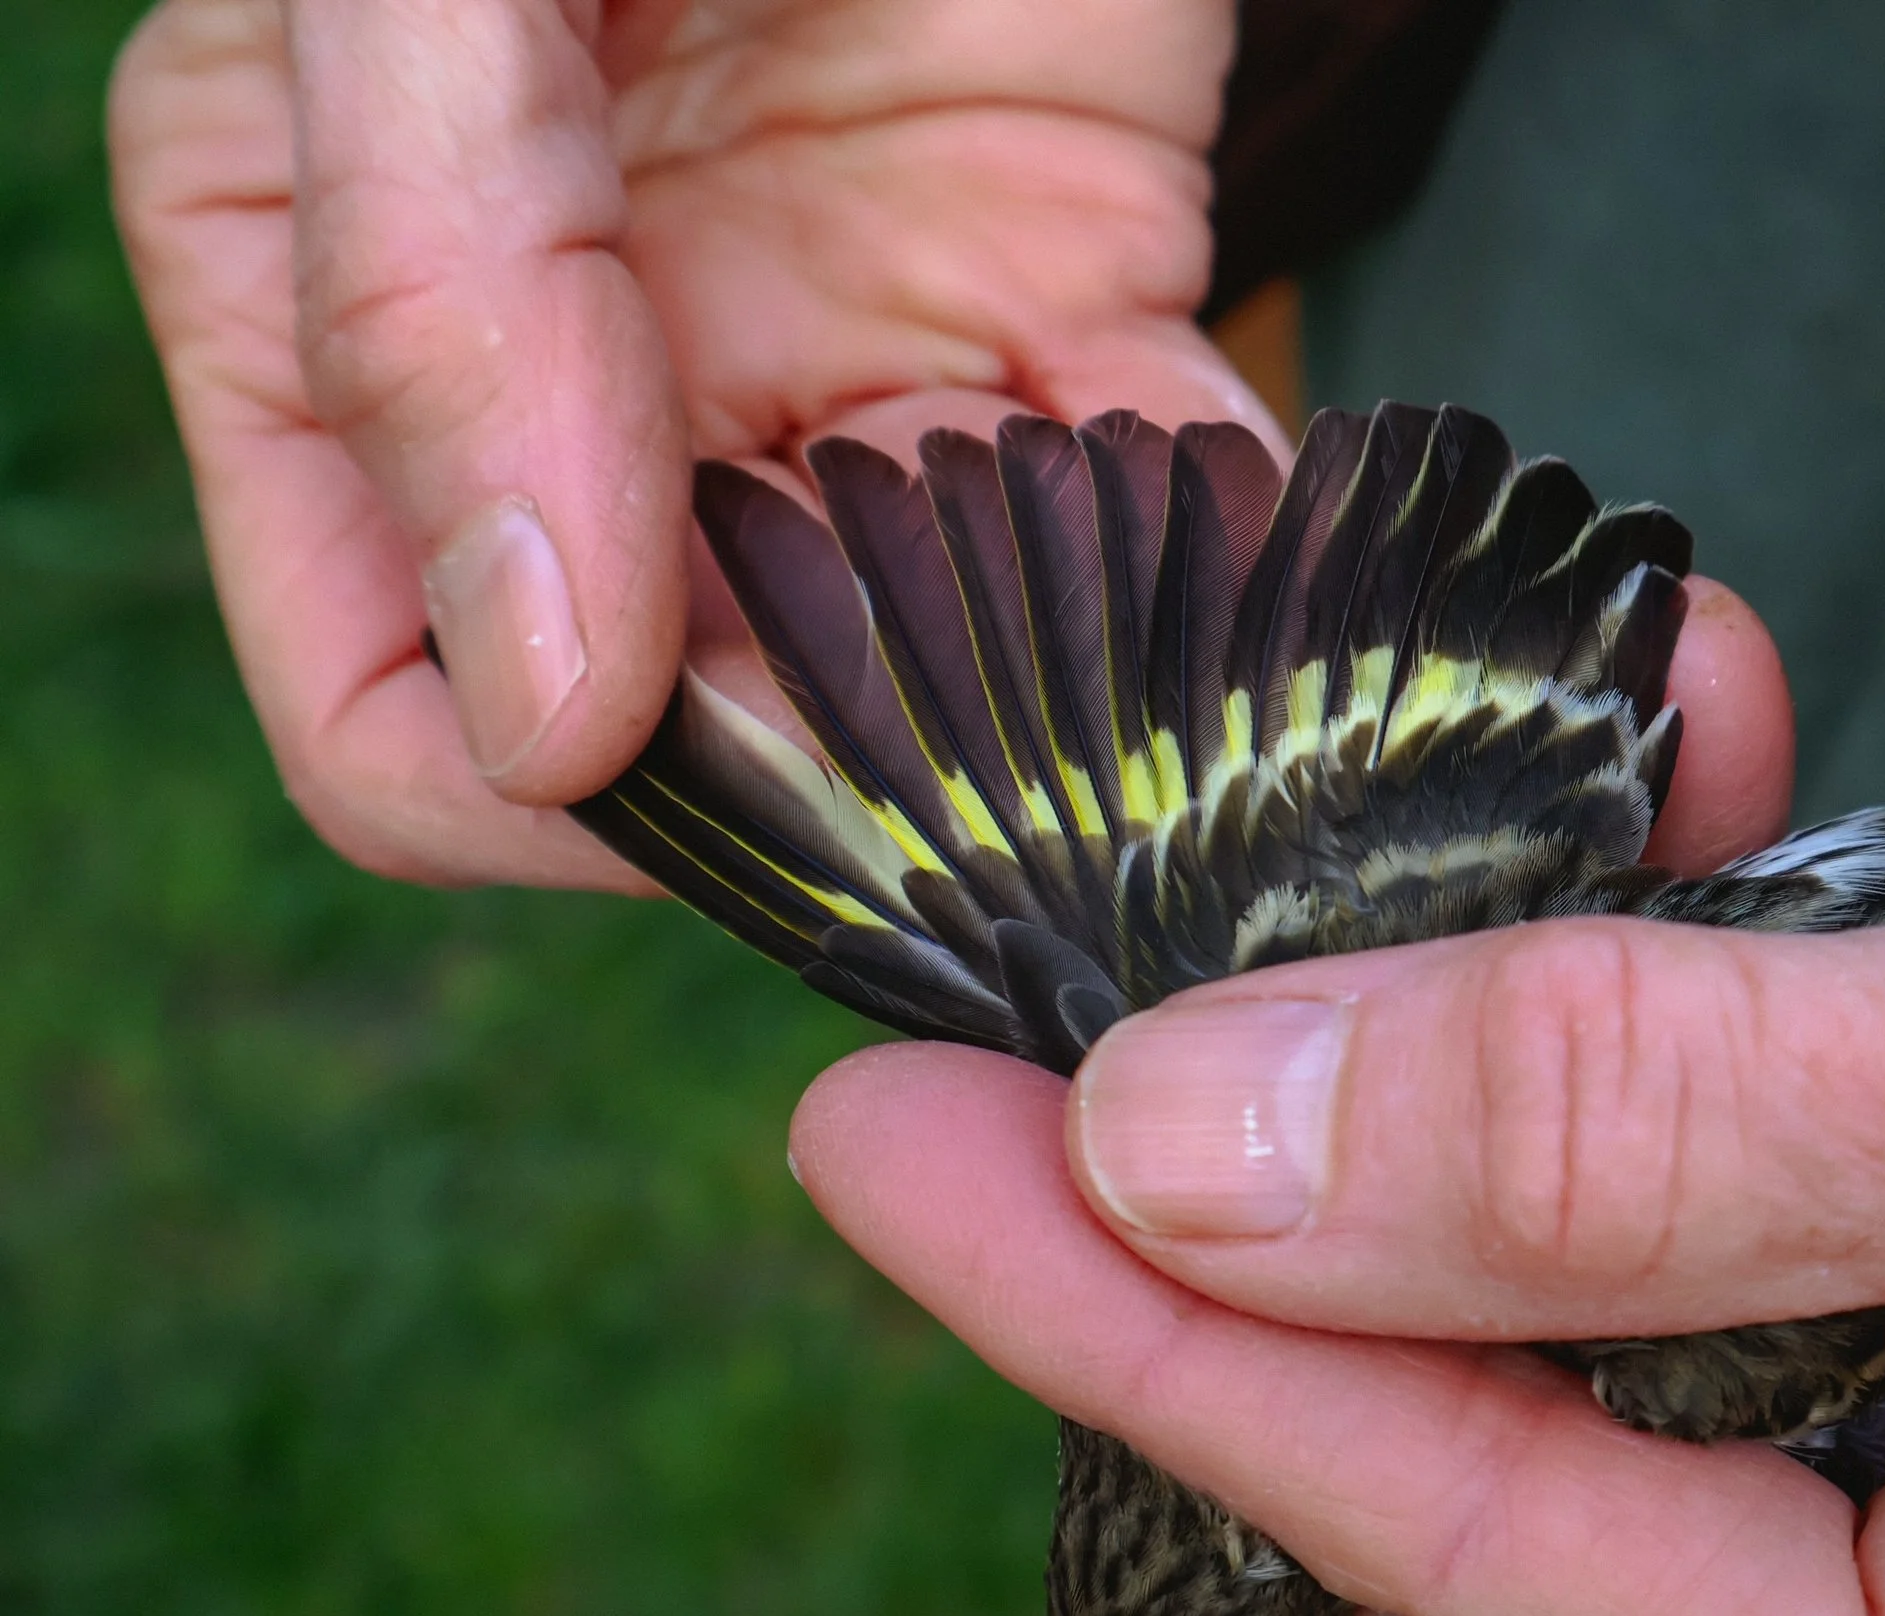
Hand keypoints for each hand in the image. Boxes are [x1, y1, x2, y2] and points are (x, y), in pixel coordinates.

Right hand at [110, 0, 1272, 885]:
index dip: (556, 788)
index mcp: (345, 337)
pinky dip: (1207, 589)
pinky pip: (1124, 518)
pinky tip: (1272, 629)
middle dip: (839, 786)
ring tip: (1164, 747)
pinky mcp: (1040, 309)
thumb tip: (544, 703)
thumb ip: (431, 287)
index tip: (729, 749)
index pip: (404, 722)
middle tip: (1004, 791)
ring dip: (1048, 729)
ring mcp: (819, 372)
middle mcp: (592, 398)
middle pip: (696, 738)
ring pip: (933, 671)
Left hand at [795, 688, 1884, 1615]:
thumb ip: (1691, 1154)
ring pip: (1663, 1277)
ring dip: (1510, 1056)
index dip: (1151, 1333)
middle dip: (1301, 1202)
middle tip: (1028, 1026)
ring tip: (1320, 882)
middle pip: (1547, 1430)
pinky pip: (1819, 1155)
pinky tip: (1675, 818)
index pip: (1492, 1561)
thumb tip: (1217, 1143)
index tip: (896, 1145)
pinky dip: (1717, 985)